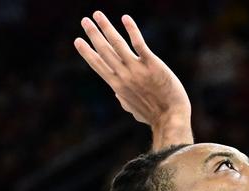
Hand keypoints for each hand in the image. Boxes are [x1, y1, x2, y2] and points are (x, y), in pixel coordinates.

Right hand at [75, 12, 191, 145]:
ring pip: (117, 44)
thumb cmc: (153, 115)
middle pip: (104, 51)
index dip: (87, 52)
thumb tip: (117, 94)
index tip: (77, 41)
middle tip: (84, 20)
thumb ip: (123, 100)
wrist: (171, 118)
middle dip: (93, 34)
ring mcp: (137, 70)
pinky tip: (125, 18)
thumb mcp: (133, 109)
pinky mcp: (152, 64)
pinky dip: (132, 30)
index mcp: (117, 86)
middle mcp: (124, 76)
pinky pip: (139, 44)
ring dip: (106, 27)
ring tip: (97, 14)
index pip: (98, 65)